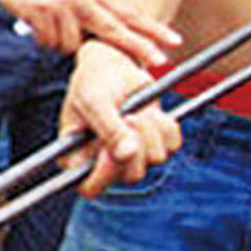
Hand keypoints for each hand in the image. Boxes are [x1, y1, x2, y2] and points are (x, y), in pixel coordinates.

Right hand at [0, 0, 180, 64]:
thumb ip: (94, 10)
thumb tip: (111, 35)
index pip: (129, 13)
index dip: (152, 28)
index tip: (174, 40)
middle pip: (114, 29)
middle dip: (138, 46)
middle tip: (159, 59)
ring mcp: (62, 5)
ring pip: (72, 45)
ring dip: (61, 43)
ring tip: (50, 26)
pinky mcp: (41, 13)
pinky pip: (49, 43)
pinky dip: (44, 40)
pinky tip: (38, 25)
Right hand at [62, 41, 180, 197]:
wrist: (113, 64)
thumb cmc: (93, 81)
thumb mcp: (94, 101)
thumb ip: (109, 129)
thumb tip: (127, 154)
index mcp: (77, 159)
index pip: (91, 187)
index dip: (106, 172)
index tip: (113, 147)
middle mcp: (105, 164)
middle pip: (132, 173)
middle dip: (136, 140)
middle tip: (129, 113)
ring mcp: (133, 156)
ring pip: (156, 158)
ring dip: (151, 127)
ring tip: (136, 106)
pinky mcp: (156, 144)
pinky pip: (172, 144)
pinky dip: (165, 124)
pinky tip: (150, 109)